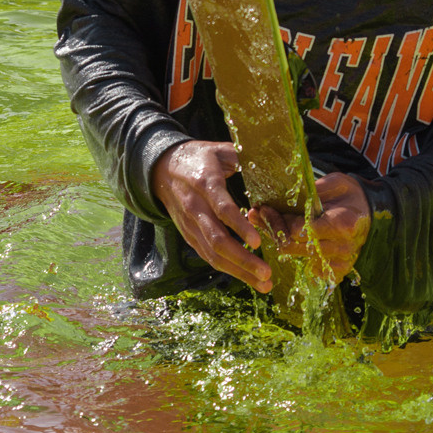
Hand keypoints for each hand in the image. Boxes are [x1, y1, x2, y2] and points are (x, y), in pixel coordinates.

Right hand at [149, 139, 272, 292]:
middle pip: (217, 240)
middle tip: (266, 273)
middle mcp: (195, 207)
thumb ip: (242, 155)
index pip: (221, 208)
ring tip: (264, 283)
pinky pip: (208, 256)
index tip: (257, 241)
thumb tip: (270, 159)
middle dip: (243, 259)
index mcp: (205, 182)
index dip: (238, 226)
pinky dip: (229, 269)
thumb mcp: (219, 149)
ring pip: (213, 254)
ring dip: (239, 271)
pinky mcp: (189, 236)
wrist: (162, 169)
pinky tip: (248, 277)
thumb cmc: (199, 158)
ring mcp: (190, 225)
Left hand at [263, 172, 371, 282]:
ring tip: (270, 225)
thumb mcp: (335, 182)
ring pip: (300, 259)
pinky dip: (300, 256)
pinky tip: (293, 241)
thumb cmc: (351, 195)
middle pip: (296, 247)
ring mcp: (342, 262)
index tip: (264, 208)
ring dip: (282, 243)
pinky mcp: (340, 271)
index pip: (300, 230)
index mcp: (343, 224)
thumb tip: (283, 198)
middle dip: (274, 231)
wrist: (372, 212)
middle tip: (260, 216)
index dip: (278, 220)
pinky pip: (312, 270)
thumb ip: (312, 191)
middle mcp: (343, 247)